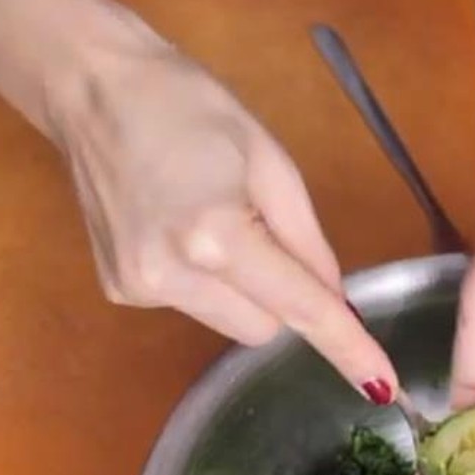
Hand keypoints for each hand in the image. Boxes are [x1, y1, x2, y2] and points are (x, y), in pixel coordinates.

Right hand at [51, 32, 396, 398]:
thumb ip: (307, 239)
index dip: (346, 346)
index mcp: (216, 235)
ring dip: (241, 290)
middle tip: (262, 229)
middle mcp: (172, 276)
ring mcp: (139, 289)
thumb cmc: (187, 104)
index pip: (299, 307)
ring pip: (228, 323)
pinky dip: (201, 281)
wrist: (91, 87)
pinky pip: (190, 307)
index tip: (382, 386)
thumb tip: (335, 300)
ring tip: (210, 218)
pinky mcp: (119, 291)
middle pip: (265, 329)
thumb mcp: (268, 159)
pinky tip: (176, 227)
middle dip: (282, 296)